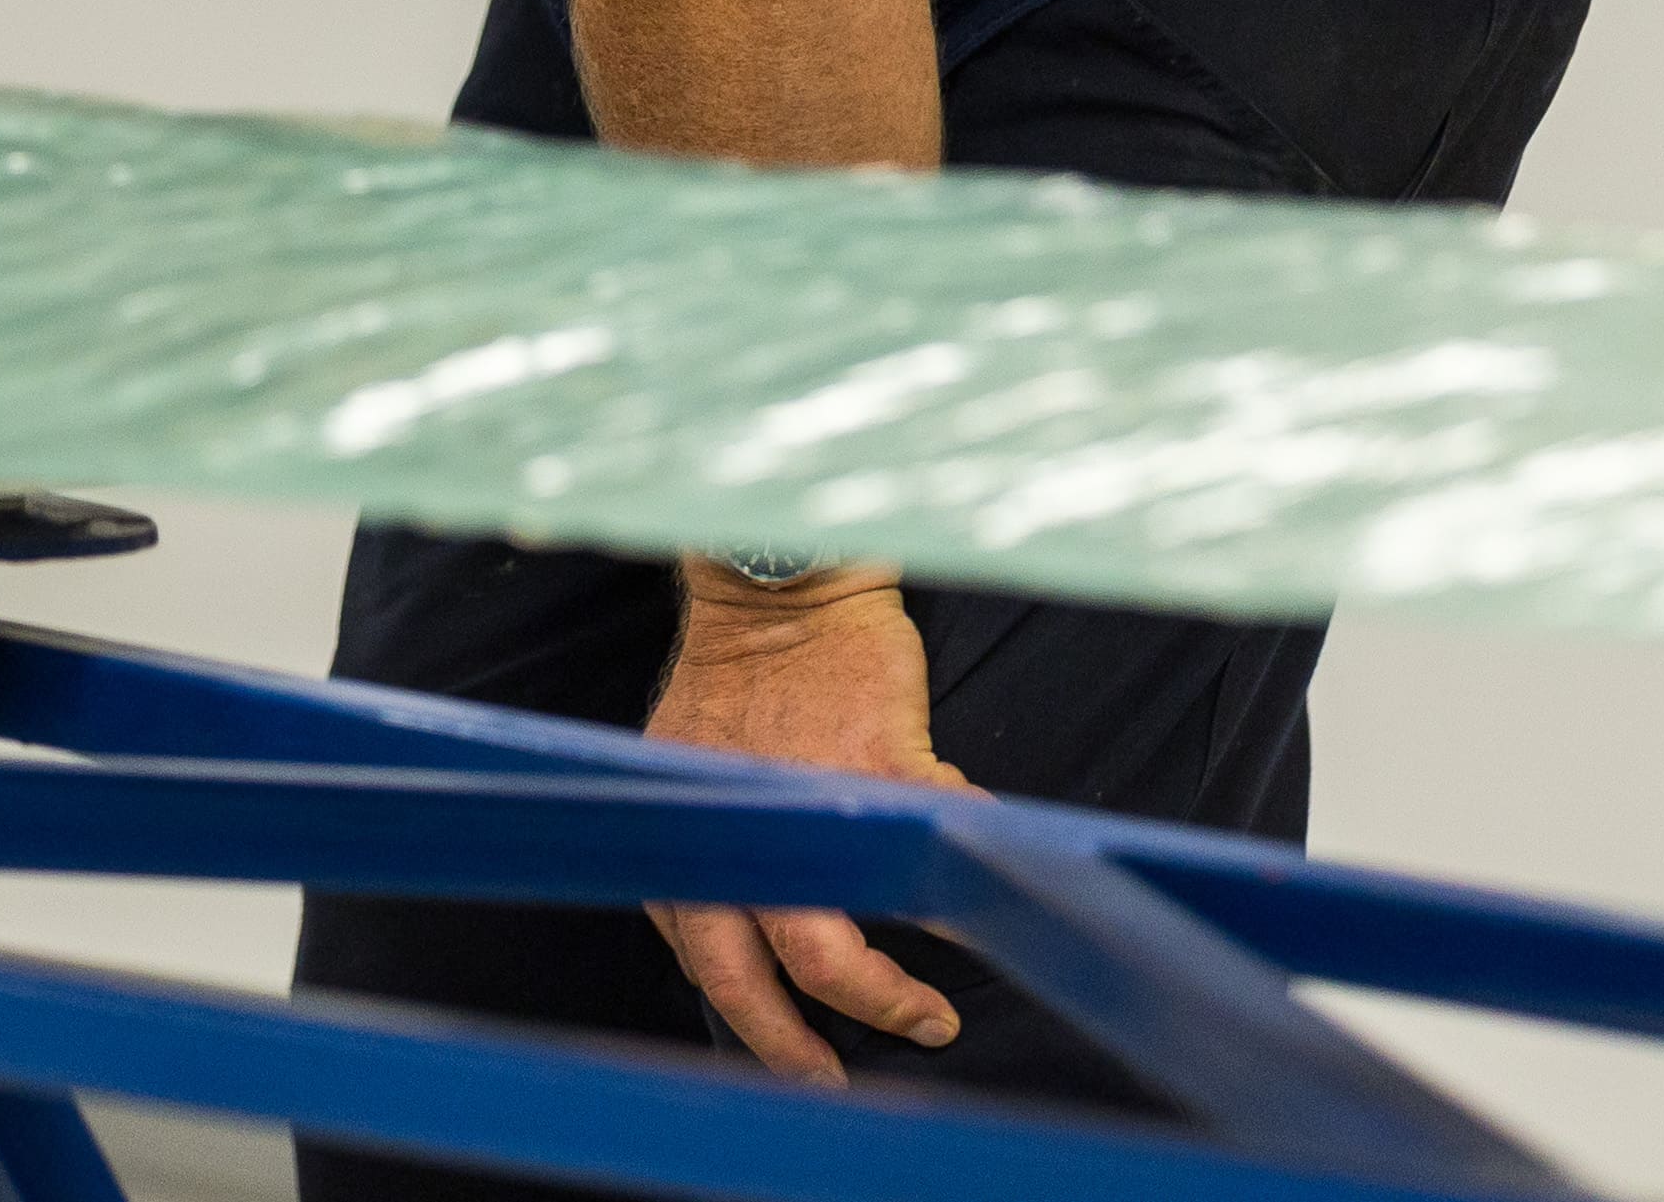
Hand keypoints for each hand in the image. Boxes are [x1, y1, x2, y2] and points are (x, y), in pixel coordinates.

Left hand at [638, 561, 967, 1080]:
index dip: (749, 1020)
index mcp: (685, 834)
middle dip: (803, 1044)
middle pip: (764, 971)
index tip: (791, 1057)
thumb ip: (713, 850)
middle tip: (840, 1079)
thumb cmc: (742, 680)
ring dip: (885, 998)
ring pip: (835, 941)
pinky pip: (925, 843)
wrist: (782, 584)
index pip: (704, 958)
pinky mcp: (877, 759)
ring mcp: (806, 798)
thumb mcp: (687, 770)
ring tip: (927, 1018)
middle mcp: (735, 827)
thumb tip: (750, 937)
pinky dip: (959, 878)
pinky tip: (978, 894)